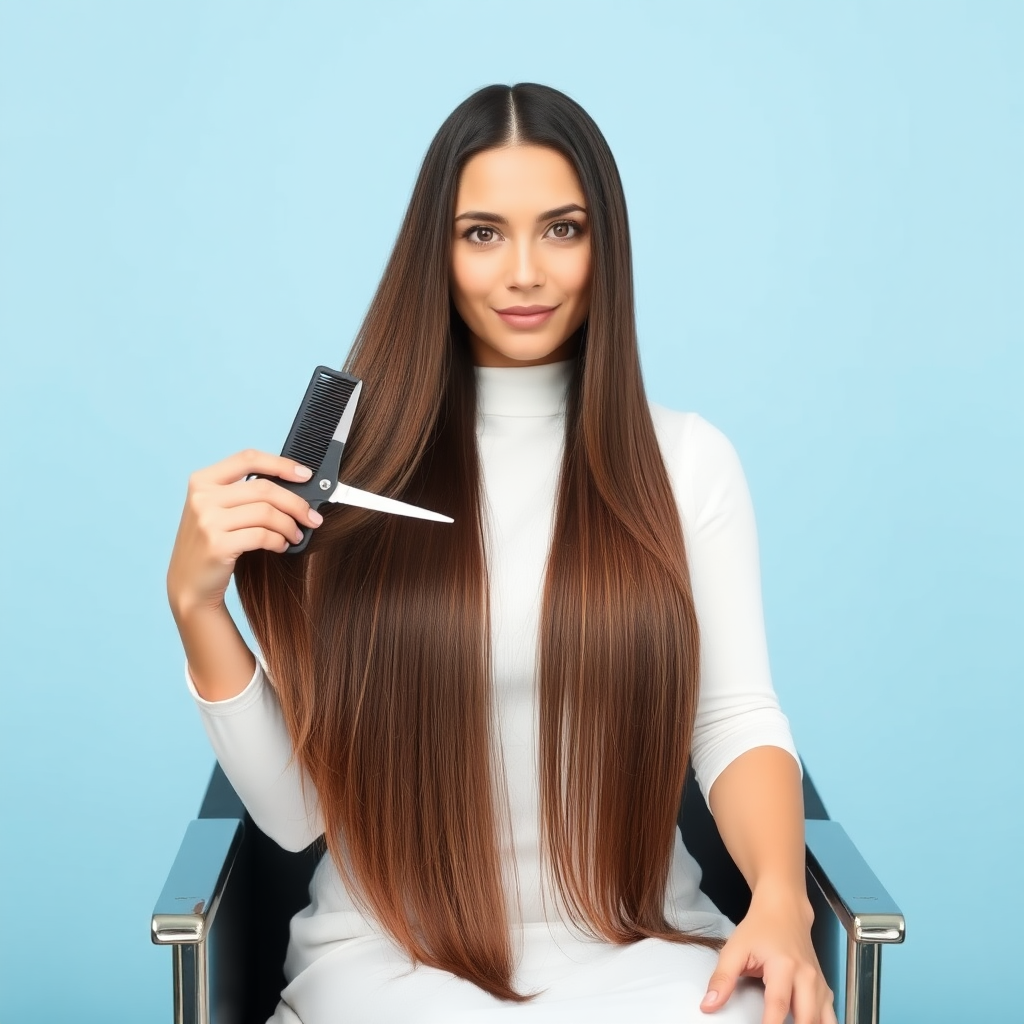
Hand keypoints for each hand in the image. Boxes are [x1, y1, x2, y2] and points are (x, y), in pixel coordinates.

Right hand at [167, 449, 322, 616]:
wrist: (188, 584)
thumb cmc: (212, 543)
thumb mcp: (217, 510)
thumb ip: (244, 493)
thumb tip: (293, 486)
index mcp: (202, 480)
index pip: (248, 458)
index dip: (281, 464)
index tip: (305, 475)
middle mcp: (201, 497)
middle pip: (264, 488)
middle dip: (296, 503)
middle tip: (312, 517)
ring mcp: (207, 521)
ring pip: (266, 513)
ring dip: (290, 525)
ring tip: (296, 535)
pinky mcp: (217, 545)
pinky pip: (262, 536)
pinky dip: (279, 541)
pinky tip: (282, 546)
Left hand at [700, 887, 835, 1023]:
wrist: (785, 910)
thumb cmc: (760, 928)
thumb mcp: (735, 949)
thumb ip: (722, 979)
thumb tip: (709, 1005)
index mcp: (783, 966)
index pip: (778, 1006)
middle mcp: (806, 976)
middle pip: (806, 1018)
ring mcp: (819, 983)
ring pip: (823, 1020)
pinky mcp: (824, 988)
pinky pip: (831, 1016)